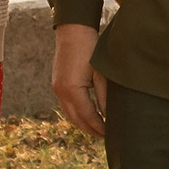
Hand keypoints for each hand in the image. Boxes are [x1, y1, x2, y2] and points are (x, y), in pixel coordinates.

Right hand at [52, 22, 108, 137]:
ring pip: (69, 114)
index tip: (111, 134)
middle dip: (90, 129)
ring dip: (83, 123)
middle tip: (106, 137)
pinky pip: (67, 105)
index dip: (99, 127)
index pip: (88, 116)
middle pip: (76, 119)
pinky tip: (88, 115)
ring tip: (98, 129)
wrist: (73, 31)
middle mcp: (61, 92)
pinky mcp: (57, 84)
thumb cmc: (91, 50)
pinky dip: (77, 113)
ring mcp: (57, 88)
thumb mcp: (102, 74)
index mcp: (72, 90)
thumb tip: (110, 116)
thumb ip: (105, 97)